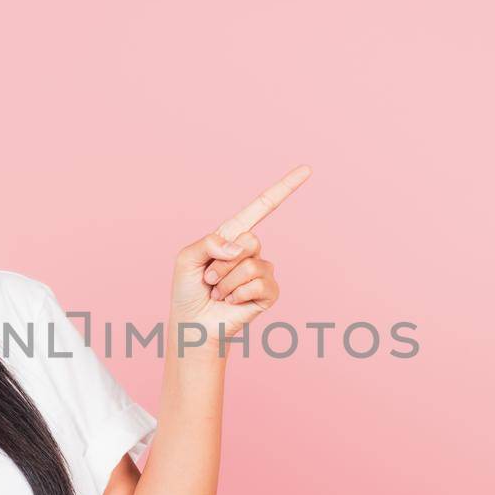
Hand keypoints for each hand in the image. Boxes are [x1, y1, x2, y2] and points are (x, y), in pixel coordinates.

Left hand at [171, 164, 309, 348]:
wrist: (193, 324)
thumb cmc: (188, 290)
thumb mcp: (188, 257)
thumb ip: (209, 242)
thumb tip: (240, 247)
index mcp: (233, 236)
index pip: (263, 207)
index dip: (285, 188)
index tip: (307, 170)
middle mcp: (250, 251)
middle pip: (250, 241)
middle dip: (222, 263)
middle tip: (209, 278)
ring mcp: (262, 271)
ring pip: (250, 265)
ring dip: (226, 282)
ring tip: (218, 293)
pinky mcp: (268, 292)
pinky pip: (258, 284)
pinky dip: (237, 295)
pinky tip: (231, 302)